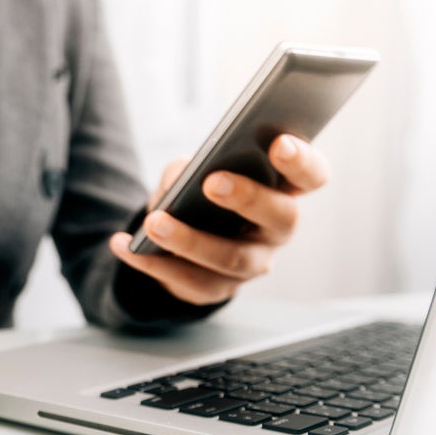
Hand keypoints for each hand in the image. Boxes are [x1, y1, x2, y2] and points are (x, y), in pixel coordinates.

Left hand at [108, 134, 329, 305]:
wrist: (177, 244)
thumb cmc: (197, 195)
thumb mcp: (191, 174)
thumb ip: (191, 167)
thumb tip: (184, 175)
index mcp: (283, 190)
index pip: (311, 176)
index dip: (302, 162)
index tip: (279, 144)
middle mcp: (277, 230)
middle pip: (281, 217)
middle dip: (249, 198)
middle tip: (213, 182)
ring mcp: (252, 264)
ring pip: (231, 257)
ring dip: (190, 239)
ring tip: (155, 222)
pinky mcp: (217, 290)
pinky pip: (188, 280)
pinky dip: (153, 262)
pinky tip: (124, 245)